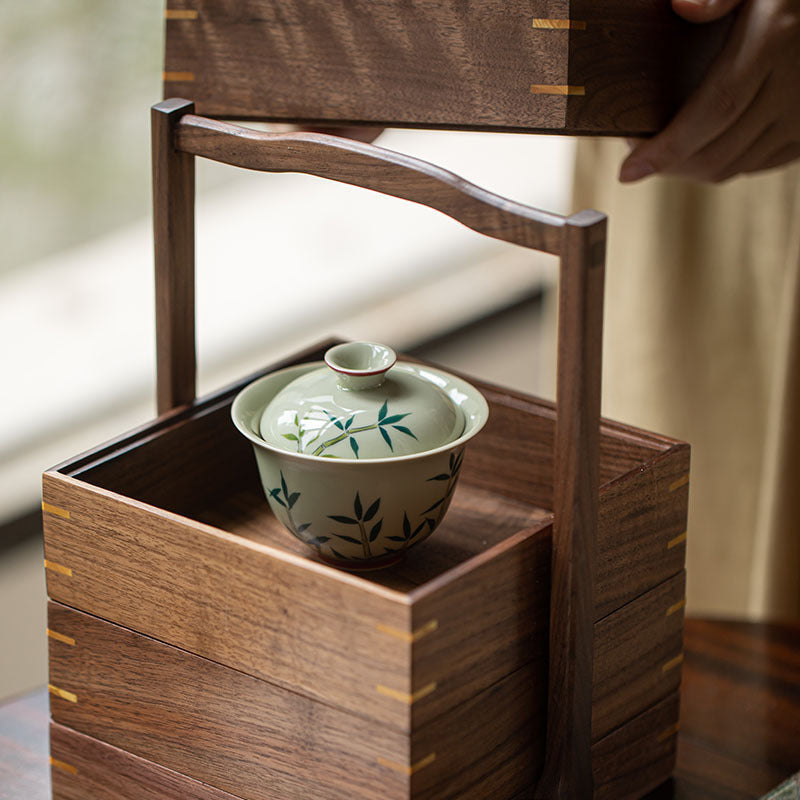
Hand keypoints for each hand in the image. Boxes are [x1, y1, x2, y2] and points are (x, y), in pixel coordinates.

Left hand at [620, 0, 799, 182]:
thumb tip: (681, 6)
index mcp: (772, 42)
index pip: (711, 112)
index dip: (667, 148)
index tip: (628, 170)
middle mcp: (793, 86)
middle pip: (716, 152)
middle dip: (668, 165)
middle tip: (637, 157)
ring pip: (733, 166)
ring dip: (690, 168)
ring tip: (663, 152)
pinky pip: (756, 166)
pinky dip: (720, 164)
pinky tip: (699, 148)